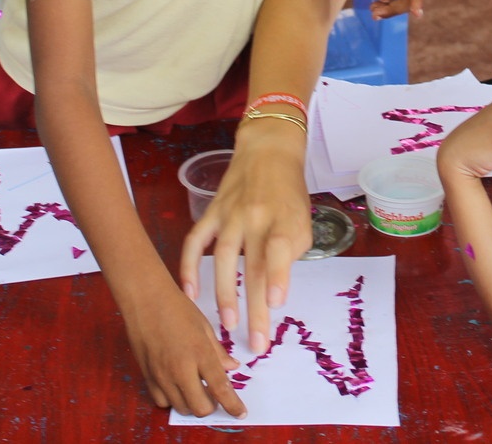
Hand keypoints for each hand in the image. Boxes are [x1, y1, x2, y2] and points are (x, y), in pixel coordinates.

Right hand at [124, 280, 245, 417]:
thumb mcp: (204, 326)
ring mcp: (162, 375)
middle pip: (200, 407)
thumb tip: (232, 366)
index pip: (221, 389)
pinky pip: (162, 401)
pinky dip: (173, 399)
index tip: (240, 412)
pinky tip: (177, 385)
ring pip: (182, 407)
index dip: (233, 405)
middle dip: (212, 406)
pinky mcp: (147, 376)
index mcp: (200, 354)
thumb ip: (218, 352)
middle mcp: (181, 369)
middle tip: (215, 396)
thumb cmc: (176, 308)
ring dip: (193, 403)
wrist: (145, 300)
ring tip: (196, 388)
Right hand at [180, 127, 310, 353]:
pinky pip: (195, 241)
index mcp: (284, 218)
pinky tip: (189, 293)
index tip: (276, 303)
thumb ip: (291, 251)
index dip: (278, 275)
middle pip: (254, 265)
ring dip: (223, 293)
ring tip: (228, 325)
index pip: (281, 248)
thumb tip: (275, 288)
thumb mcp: (303, 218)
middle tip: (257, 341)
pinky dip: (188, 266)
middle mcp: (255, 216)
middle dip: (255, 306)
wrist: (268, 151)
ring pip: (223, 257)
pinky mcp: (212, 212)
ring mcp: (230, 214)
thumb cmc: (289, 192)